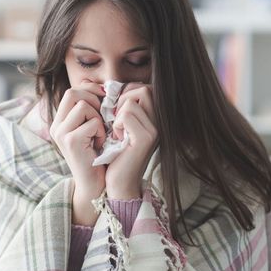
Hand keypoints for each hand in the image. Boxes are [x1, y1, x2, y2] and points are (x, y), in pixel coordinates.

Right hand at [49, 80, 105, 225]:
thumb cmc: (98, 155)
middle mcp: (56, 126)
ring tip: (100, 134)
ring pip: (84, 105)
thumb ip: (91, 109)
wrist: (95, 185)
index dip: (91, 90)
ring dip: (98, 118)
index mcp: (60, 121)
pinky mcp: (70, 141)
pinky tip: (100, 145)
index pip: (72, 90)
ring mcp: (61, 133)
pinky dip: (101, 132)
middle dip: (94, 99)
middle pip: (73, 92)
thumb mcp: (92, 128)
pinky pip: (92, 122)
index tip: (105, 99)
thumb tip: (99, 85)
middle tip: (103, 115)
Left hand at [105, 83, 158, 199]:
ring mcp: (155, 129)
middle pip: (142, 89)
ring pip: (132, 101)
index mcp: (155, 117)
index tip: (116, 112)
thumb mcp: (120, 126)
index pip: (144, 88)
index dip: (126, 94)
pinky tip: (118, 139)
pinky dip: (116, 125)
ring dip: (118, 115)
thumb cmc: (115, 154)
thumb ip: (122, 108)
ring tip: (118, 132)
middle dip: (122, 100)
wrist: (119, 182)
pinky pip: (126, 115)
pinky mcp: (146, 138)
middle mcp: (160, 122)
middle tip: (115, 120)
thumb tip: (110, 87)